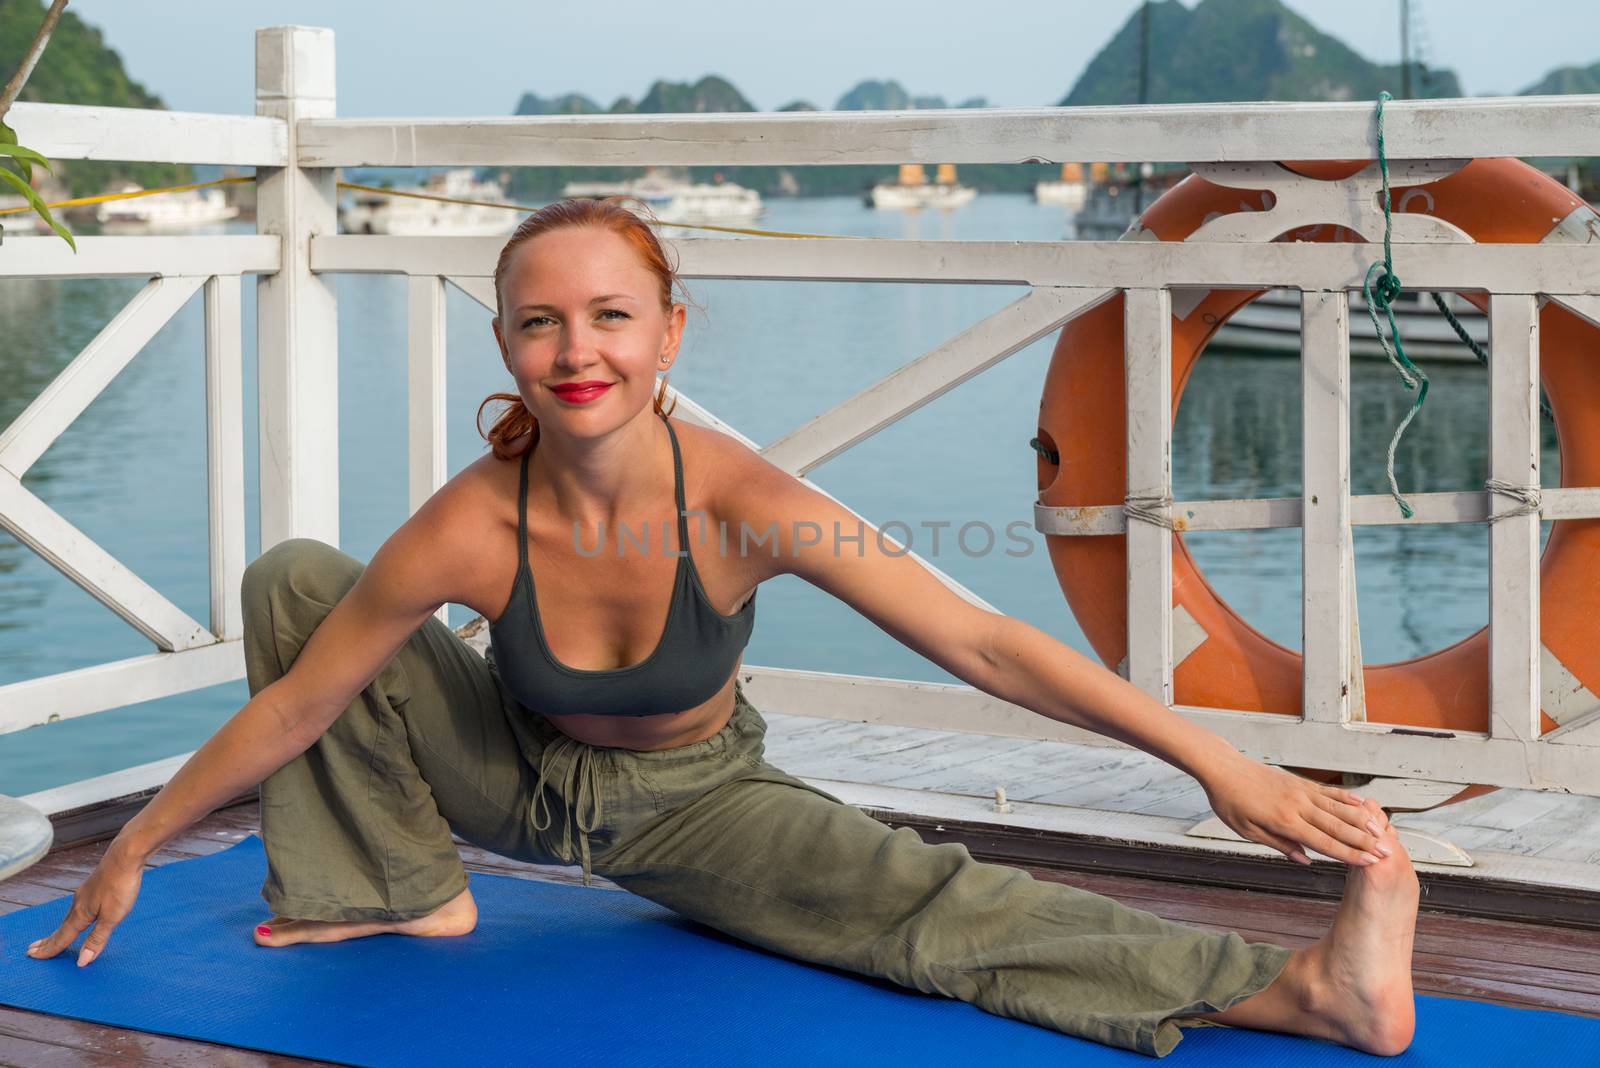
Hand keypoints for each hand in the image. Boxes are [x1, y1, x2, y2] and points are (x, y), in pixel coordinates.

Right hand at [25, 842, 144, 967]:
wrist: (127, 854)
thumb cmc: (121, 885)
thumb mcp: (112, 917)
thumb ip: (97, 938)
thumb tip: (82, 961)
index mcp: (80, 913)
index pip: (62, 937)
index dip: (50, 949)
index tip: (33, 957)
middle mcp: (79, 903)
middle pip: (61, 928)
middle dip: (48, 941)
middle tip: (32, 951)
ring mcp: (86, 893)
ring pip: (69, 917)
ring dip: (59, 930)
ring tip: (51, 938)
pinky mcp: (95, 886)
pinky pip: (78, 908)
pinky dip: (71, 918)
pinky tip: (78, 915)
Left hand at [1201, 755, 1391, 866]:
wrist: (1223, 768)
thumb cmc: (1231, 803)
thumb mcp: (1248, 831)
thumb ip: (1279, 845)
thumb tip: (1307, 861)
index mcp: (1283, 821)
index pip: (1323, 842)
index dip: (1348, 854)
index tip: (1369, 863)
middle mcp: (1297, 805)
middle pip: (1337, 826)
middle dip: (1364, 841)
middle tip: (1387, 853)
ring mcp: (1301, 791)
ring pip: (1338, 808)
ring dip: (1362, 821)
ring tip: (1384, 832)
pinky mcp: (1300, 782)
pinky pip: (1328, 792)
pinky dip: (1348, 799)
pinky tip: (1364, 804)